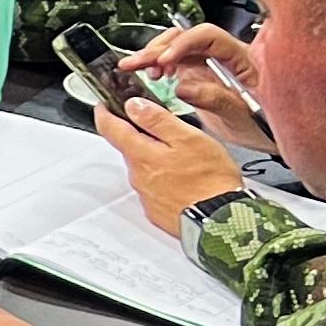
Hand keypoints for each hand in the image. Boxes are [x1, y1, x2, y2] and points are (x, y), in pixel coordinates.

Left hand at [95, 91, 243, 235]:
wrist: (221, 219)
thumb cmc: (210, 178)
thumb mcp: (187, 138)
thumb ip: (157, 120)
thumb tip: (133, 106)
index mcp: (141, 154)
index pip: (110, 129)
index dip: (105, 113)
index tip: (104, 105)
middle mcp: (137, 176)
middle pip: (130, 149)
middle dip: (141, 137)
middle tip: (163, 128)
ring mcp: (146, 195)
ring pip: (144, 168)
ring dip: (156, 159)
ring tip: (185, 157)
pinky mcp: (156, 210)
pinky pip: (155, 188)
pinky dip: (164, 180)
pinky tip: (185, 179)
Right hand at [125, 25, 271, 150]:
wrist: (270, 135)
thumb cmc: (266, 125)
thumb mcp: (242, 117)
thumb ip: (216, 100)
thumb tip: (183, 88)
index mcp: (241, 57)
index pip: (207, 37)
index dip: (182, 44)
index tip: (162, 61)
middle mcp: (224, 55)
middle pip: (186, 37)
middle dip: (157, 48)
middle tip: (134, 64)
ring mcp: (211, 63)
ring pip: (177, 46)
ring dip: (154, 55)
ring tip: (139, 70)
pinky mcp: (200, 74)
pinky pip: (176, 62)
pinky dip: (158, 65)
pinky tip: (152, 75)